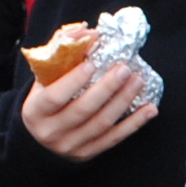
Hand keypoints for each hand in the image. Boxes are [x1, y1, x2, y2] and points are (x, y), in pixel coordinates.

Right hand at [21, 61, 153, 161]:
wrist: (39, 139)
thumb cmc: (44, 100)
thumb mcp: (43, 79)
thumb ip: (61, 54)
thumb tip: (88, 32)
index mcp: (36, 111)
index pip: (56, 96)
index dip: (75, 80)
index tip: (93, 62)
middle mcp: (51, 131)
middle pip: (83, 109)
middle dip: (107, 88)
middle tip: (124, 69)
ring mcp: (70, 146)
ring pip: (102, 124)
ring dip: (123, 101)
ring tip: (138, 82)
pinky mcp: (87, 154)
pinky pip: (114, 139)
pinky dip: (134, 124)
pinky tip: (149, 109)